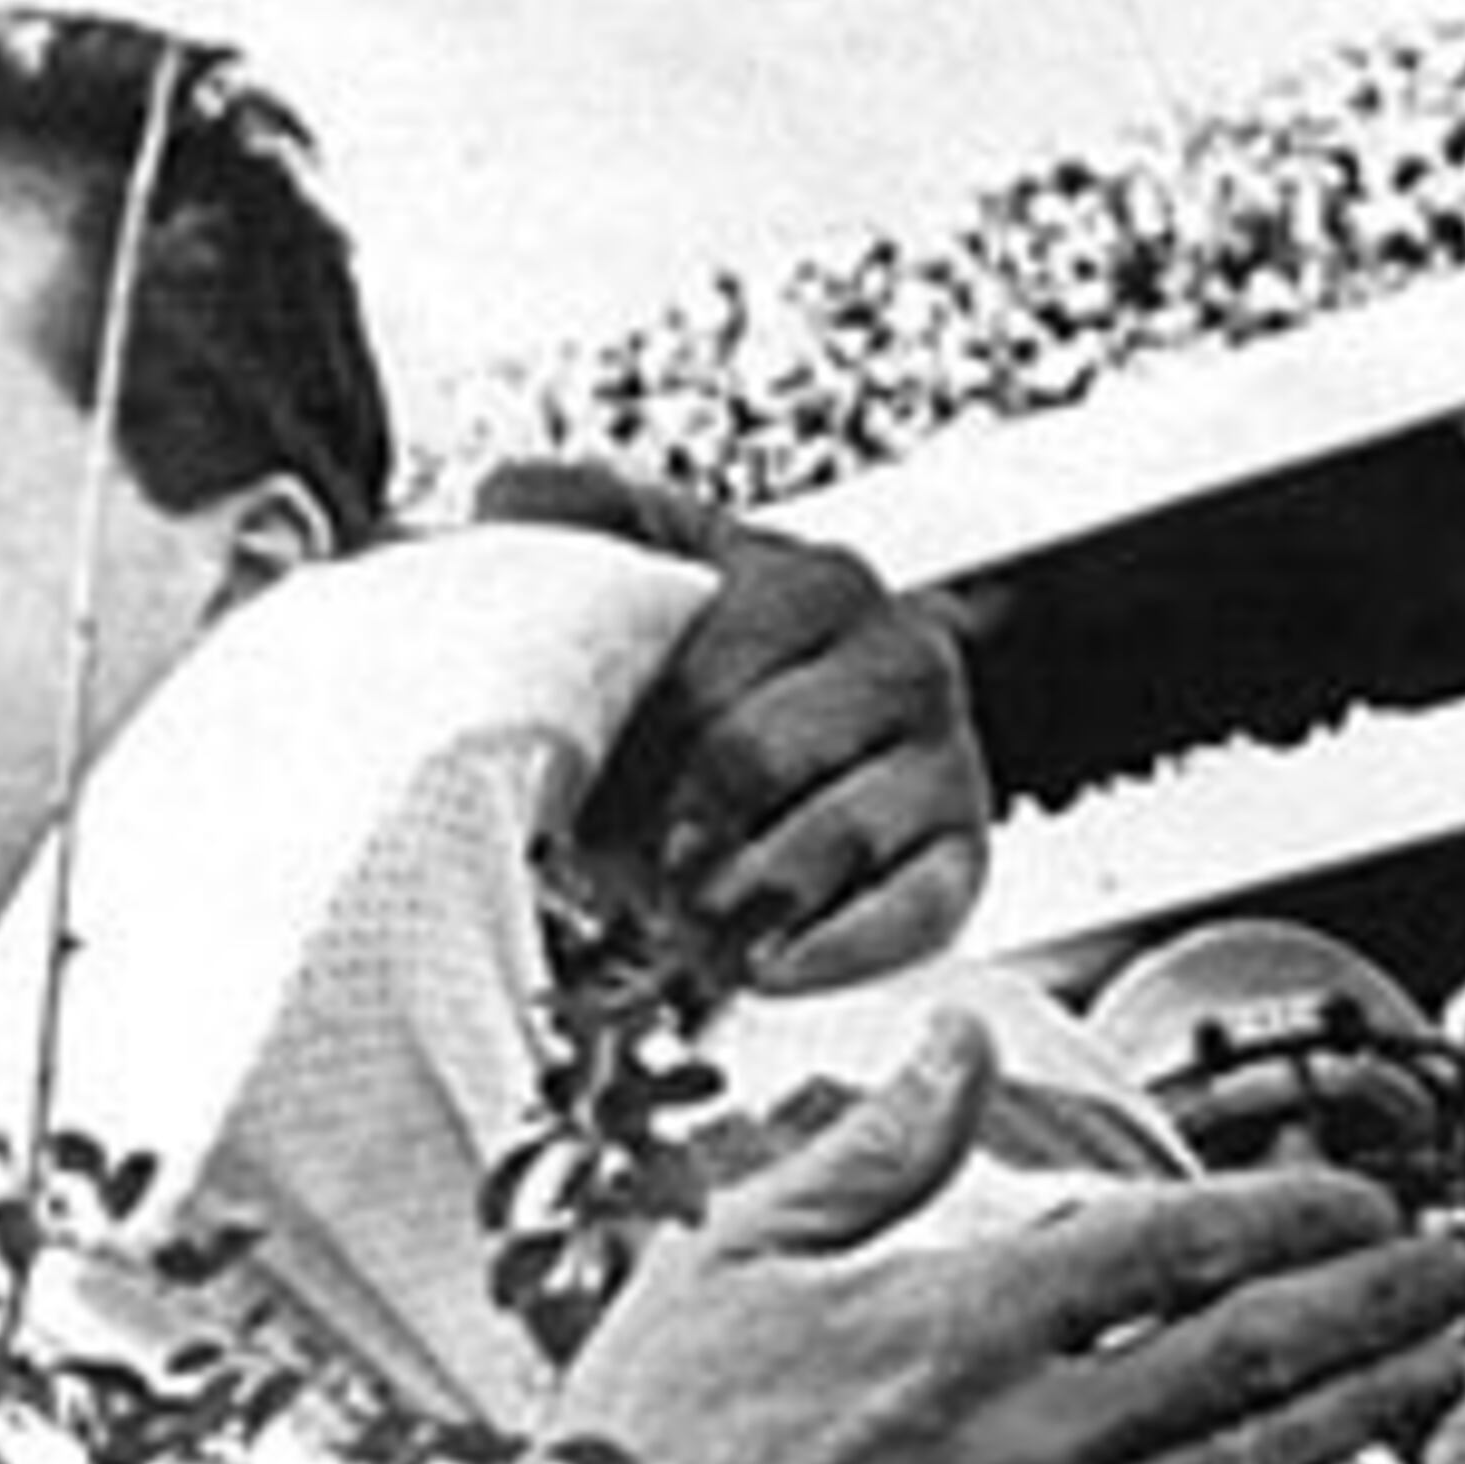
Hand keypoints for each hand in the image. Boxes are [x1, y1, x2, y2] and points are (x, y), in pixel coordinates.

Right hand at [395, 1028, 1464, 1463]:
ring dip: (1364, 1405)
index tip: (1358, 1200)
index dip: (1295, 1212)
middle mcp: (1024, 1432)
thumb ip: (873, 1150)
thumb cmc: (642, 1445)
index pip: (1181, 1241)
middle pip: (1252, 1348)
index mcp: (960, 1318)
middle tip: (1450, 1271)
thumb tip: (959, 1047)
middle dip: (1372, 1300)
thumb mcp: (735, 1253)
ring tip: (1437, 1366)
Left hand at [475, 458, 982, 987]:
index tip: (571, 804)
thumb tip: (504, 495)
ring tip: (677, 923)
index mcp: (811, 582)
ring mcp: (943, 758)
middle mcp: (897, 656)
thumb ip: (572, 529)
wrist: (798, 771)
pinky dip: (823, 955)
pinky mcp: (960, 860)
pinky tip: (762, 968)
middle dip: (663, 832)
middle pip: (749, 758)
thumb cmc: (701, 688)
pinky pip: (905, 916)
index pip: (703, 669)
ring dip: (727, 905)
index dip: (620, 755)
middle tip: (613, 876)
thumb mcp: (639, 584)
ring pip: (816, 843)